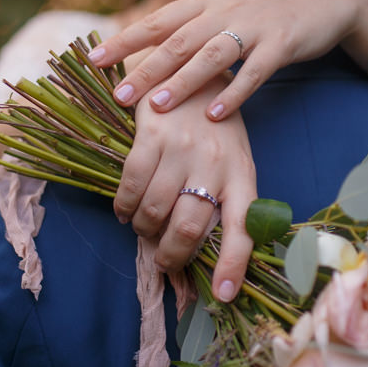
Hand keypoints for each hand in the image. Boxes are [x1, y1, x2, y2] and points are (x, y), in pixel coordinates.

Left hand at [89, 0, 360, 119]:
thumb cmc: (267, 8)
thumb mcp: (226, 8)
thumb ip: (192, 26)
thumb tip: (149, 49)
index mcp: (206, 0)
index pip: (158, 21)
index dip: (126, 39)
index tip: (95, 59)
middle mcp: (225, 9)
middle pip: (178, 41)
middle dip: (146, 68)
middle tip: (119, 95)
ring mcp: (254, 26)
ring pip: (211, 56)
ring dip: (183, 82)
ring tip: (158, 107)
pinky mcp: (283, 43)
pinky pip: (254, 72)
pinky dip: (235, 93)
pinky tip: (216, 114)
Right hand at [115, 77, 255, 301]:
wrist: (197, 70)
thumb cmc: (217, 128)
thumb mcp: (234, 162)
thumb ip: (224, 201)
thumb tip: (201, 251)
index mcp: (243, 176)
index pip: (243, 230)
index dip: (233, 266)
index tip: (223, 296)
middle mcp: (217, 165)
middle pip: (190, 229)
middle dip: (171, 257)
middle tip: (163, 262)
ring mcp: (184, 149)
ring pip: (155, 212)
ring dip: (143, 230)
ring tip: (141, 228)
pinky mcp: (152, 134)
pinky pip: (132, 186)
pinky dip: (124, 206)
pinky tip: (124, 209)